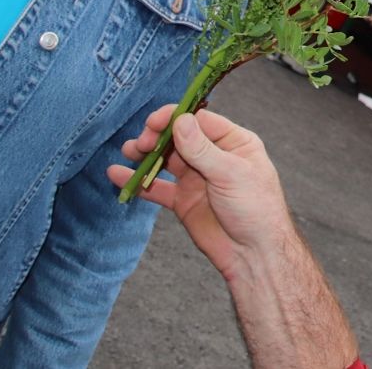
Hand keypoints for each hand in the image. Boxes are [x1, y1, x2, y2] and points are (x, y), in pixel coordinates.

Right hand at [107, 106, 293, 282]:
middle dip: (157, 135)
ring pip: (166, 159)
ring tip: (128, 151)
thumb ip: (202, 149)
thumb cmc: (255, 209)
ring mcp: (197, 178)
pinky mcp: (183, 200)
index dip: (175, 117)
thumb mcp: (231, 174)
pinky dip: (138, 181)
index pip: (200, 120)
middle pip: (179, 136)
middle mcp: (214, 156)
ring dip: (145, 153)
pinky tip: (116, 175)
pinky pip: (157, 187)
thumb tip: (181, 120)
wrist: (253, 254)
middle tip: (140, 143)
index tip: (153, 122)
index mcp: (234, 142)